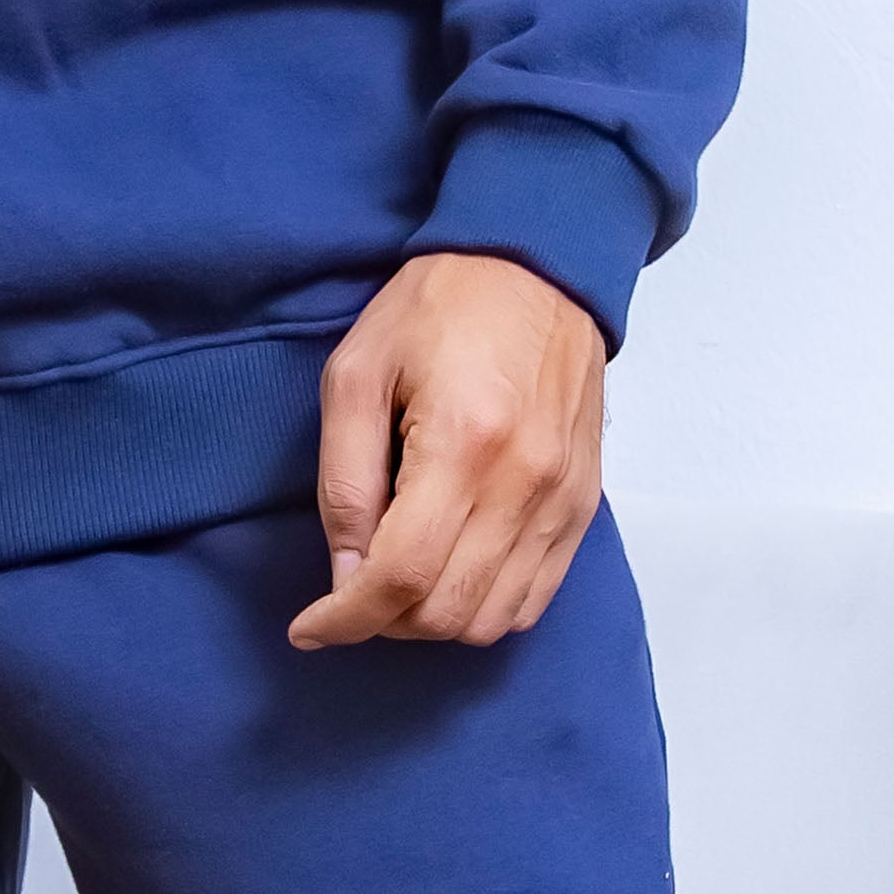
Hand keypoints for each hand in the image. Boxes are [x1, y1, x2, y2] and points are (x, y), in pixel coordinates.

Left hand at [291, 253, 605, 651]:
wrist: (539, 266)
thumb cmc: (440, 306)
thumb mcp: (358, 372)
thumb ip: (345, 480)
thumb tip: (344, 574)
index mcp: (464, 443)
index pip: (402, 575)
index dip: (346, 618)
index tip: (310, 626)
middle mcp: (525, 482)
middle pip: (448, 611)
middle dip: (384, 622)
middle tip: (350, 591)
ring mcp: (563, 499)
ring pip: (494, 618)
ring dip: (434, 621)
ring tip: (399, 580)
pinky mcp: (583, 505)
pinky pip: (535, 598)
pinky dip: (485, 607)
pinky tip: (451, 573)